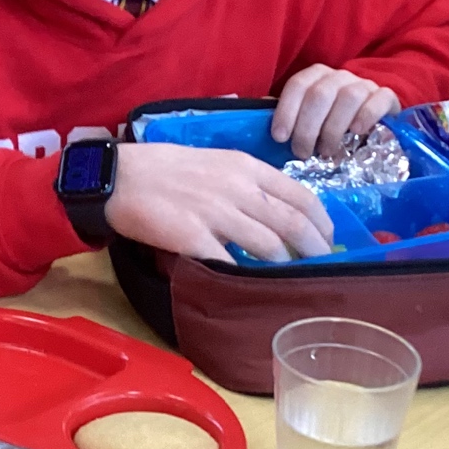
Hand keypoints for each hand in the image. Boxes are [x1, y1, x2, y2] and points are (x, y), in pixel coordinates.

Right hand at [105, 142, 334, 262]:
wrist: (119, 177)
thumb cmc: (165, 168)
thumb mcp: (214, 162)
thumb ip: (246, 183)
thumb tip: (273, 211)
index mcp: (245, 167)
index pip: (300, 194)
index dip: (322, 220)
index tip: (328, 237)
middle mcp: (237, 188)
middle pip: (292, 223)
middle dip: (315, 249)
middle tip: (324, 266)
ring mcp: (216, 213)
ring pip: (269, 246)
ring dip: (286, 267)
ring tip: (292, 279)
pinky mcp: (193, 238)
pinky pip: (229, 263)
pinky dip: (245, 278)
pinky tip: (252, 287)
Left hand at [271, 65, 400, 158]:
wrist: (371, 118)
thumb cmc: (330, 122)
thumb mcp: (306, 119)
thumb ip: (286, 117)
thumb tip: (252, 121)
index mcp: (315, 76)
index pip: (297, 86)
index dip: (286, 111)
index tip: (279, 138)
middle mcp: (338, 76)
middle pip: (320, 94)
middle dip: (307, 128)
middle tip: (302, 153)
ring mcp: (364, 84)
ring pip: (348, 98)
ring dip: (334, 129)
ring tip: (327, 152)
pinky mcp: (386, 96)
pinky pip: (378, 100)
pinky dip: (366, 116)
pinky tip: (356, 133)